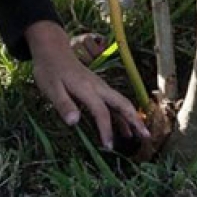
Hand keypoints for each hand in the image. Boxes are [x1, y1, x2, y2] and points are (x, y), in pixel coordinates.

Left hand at [26, 21, 148, 148]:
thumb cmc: (50, 70)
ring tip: (140, 135)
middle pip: (122, 104)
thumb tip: (73, 122)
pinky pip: (115, 102)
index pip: (102, 112)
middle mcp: (99, 87)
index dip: (106, 130)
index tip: (109, 146)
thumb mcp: (51, 88)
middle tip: (146, 136)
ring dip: (132, 118)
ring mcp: (101, 87)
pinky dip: (122, 115)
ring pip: (121, 103)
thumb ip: (63, 104)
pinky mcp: (99, 88)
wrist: (53, 50)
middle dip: (135, 120)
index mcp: (88, 89)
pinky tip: (124, 127)